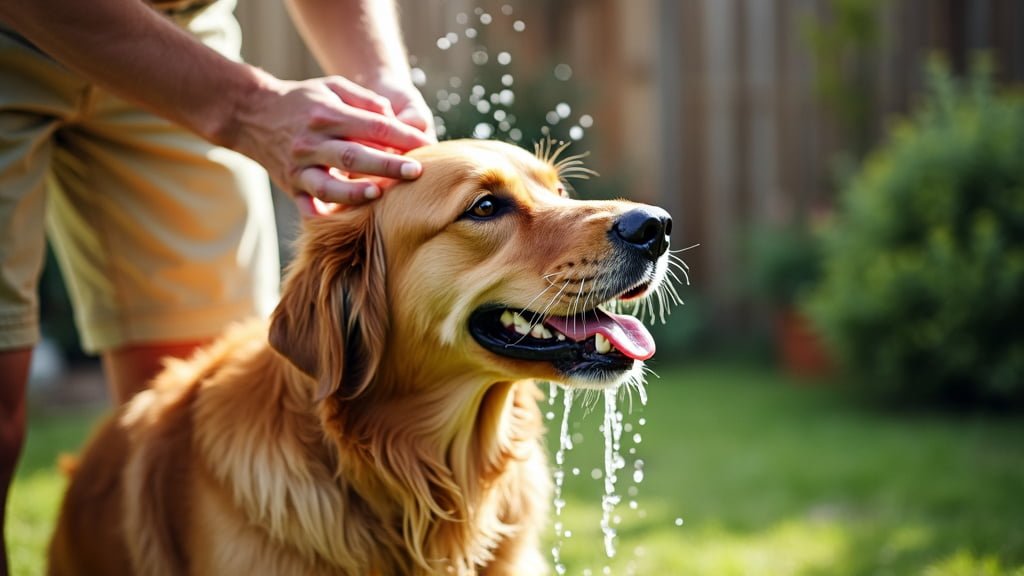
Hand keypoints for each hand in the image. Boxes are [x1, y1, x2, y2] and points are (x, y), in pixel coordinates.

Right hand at [230, 71, 432, 215]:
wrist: (252, 113)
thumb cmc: (303, 100)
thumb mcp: (333, 87)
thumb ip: (366, 101)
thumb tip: (394, 120)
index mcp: (327, 115)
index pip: (373, 127)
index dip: (403, 137)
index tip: (427, 146)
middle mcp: (312, 142)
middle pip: (354, 156)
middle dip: (388, 166)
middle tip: (416, 172)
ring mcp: (300, 166)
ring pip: (329, 186)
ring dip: (355, 193)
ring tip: (380, 196)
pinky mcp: (291, 185)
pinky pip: (307, 206)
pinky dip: (322, 215)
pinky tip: (343, 221)